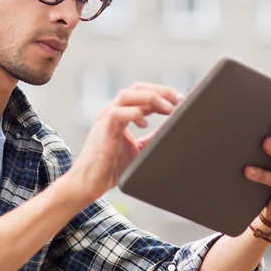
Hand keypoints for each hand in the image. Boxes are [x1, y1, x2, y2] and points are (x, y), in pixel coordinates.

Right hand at [65, 83, 181, 204]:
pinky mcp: (104, 129)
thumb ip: (153, 137)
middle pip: (138, 88)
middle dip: (161, 91)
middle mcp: (112, 111)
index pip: (142, 93)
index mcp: (120, 113)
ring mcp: (106, 117)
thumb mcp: (139, 149)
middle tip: (179, 100)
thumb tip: (173, 130)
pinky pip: (119, 112)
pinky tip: (145, 124)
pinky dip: (135, 114)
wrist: (89, 182)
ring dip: (152, 98)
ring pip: (129, 94)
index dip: (163, 93)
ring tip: (168, 109)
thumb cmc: (111, 167)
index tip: (181, 101)